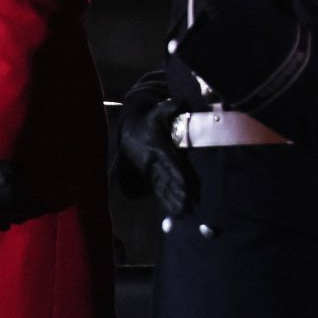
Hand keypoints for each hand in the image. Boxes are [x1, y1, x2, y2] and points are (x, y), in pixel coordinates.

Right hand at [116, 100, 194, 220]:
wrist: (129, 130)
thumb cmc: (149, 120)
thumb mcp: (157, 110)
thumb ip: (170, 107)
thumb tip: (183, 103)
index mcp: (156, 147)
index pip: (169, 163)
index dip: (178, 175)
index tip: (186, 187)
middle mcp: (152, 162)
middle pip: (166, 180)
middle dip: (177, 194)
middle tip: (188, 206)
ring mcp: (151, 171)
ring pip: (162, 189)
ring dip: (172, 202)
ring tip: (183, 213)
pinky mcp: (151, 176)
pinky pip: (159, 191)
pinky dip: (166, 202)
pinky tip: (175, 213)